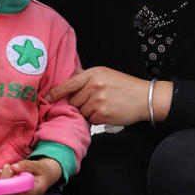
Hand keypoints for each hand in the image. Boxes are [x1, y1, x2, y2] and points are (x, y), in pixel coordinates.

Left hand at [0, 158, 62, 194]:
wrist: (46, 176)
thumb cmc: (43, 171)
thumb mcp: (39, 165)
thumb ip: (27, 165)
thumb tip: (13, 167)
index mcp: (36, 191)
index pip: (21, 191)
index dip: (13, 182)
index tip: (10, 169)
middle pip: (12, 192)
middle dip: (7, 179)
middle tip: (7, 166)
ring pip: (8, 191)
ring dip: (5, 179)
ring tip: (9, 168)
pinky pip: (8, 189)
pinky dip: (6, 180)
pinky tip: (8, 172)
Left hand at [45, 67, 171, 125]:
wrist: (145, 98)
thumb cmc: (127, 87)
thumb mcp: (107, 74)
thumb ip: (88, 77)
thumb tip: (71, 77)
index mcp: (94, 74)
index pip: (69, 83)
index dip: (56, 92)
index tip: (48, 97)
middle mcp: (94, 85)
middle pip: (74, 100)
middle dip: (80, 104)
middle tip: (94, 102)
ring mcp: (98, 100)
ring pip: (81, 111)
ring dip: (89, 112)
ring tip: (104, 106)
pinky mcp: (102, 113)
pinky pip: (91, 120)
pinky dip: (97, 119)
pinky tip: (108, 112)